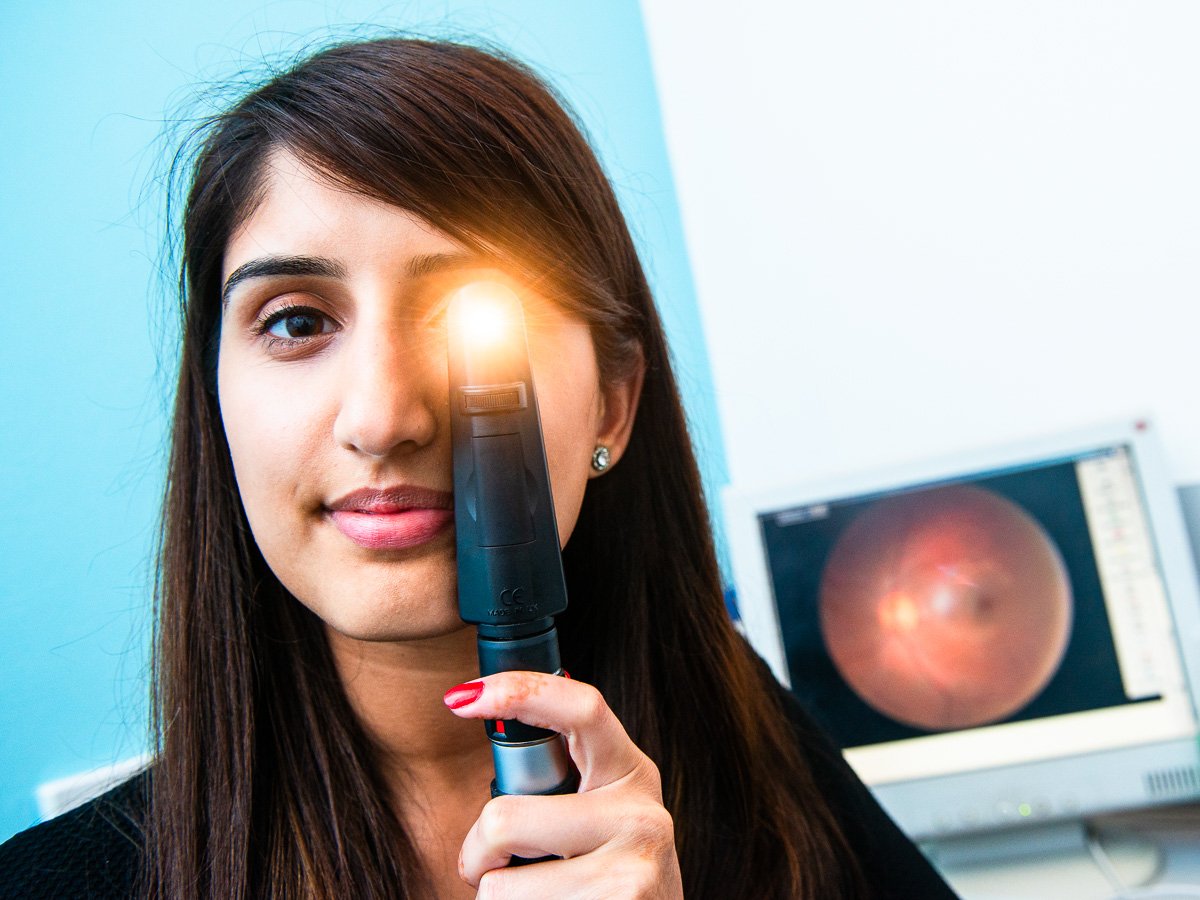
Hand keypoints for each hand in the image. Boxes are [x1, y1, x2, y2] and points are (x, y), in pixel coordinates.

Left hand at [443, 672, 684, 898]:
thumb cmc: (606, 879)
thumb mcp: (598, 819)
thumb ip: (557, 787)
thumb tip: (478, 716)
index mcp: (629, 772)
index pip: (581, 708)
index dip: (518, 691)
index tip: (461, 697)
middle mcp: (640, 813)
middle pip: (504, 819)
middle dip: (477, 854)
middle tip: (495, 868)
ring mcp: (633, 868)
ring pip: (501, 887)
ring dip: (499, 899)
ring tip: (541, 898)